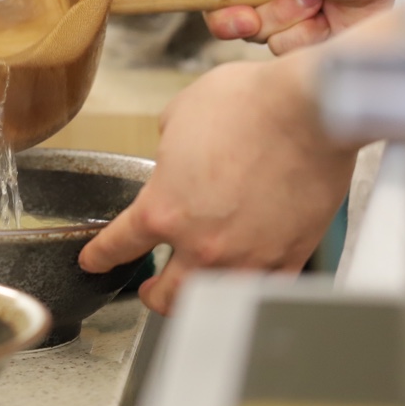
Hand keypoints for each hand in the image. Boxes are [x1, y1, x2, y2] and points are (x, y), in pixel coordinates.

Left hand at [78, 53, 357, 314]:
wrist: (311, 108)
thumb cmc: (250, 103)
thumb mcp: (180, 115)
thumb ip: (169, 149)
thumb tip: (176, 155)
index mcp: (163, 208)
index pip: (119, 245)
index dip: (100, 256)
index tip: (94, 261)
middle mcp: (201, 243)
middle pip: (163, 294)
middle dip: (151, 293)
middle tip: (150, 288)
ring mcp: (247, 257)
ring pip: (211, 302)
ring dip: (196, 301)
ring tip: (194, 294)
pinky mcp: (289, 256)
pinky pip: (262, 291)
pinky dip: (248, 291)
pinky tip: (244, 285)